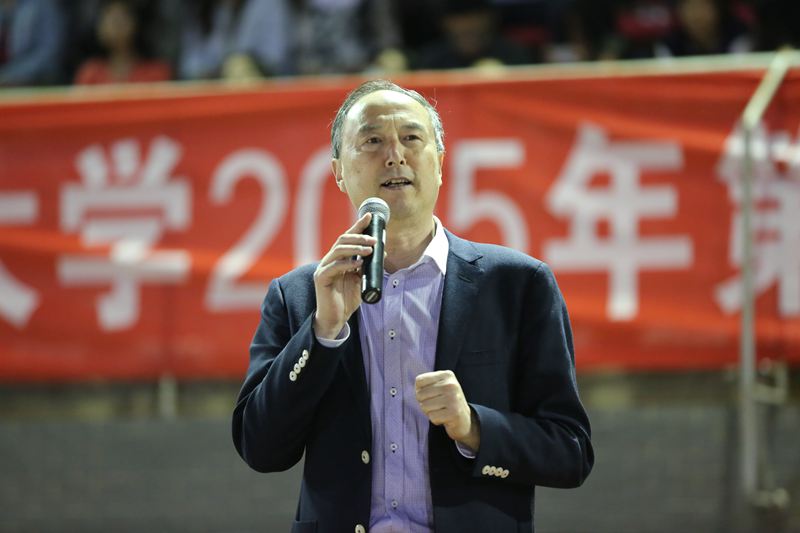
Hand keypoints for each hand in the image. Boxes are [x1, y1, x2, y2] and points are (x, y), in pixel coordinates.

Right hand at [313, 213, 375, 338]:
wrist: (336, 318)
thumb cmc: (347, 299)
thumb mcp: (361, 279)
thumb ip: (368, 266)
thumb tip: (382, 251)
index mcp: (338, 258)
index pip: (348, 238)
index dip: (358, 226)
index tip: (369, 216)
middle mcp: (329, 260)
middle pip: (342, 241)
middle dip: (359, 237)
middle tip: (374, 239)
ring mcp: (323, 269)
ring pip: (338, 251)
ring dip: (355, 248)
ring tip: (370, 249)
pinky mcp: (321, 279)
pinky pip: (333, 267)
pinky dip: (347, 264)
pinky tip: (358, 264)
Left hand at [415, 370, 479, 451]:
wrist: (465, 419)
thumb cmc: (447, 402)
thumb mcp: (439, 386)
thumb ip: (426, 384)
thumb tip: (412, 390)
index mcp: (447, 375)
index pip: (419, 380)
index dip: (420, 390)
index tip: (432, 395)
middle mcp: (451, 385)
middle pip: (420, 394)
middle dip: (425, 403)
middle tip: (437, 405)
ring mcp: (453, 398)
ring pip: (424, 406)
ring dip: (430, 412)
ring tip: (441, 411)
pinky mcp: (454, 413)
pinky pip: (432, 417)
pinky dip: (436, 420)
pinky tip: (445, 418)